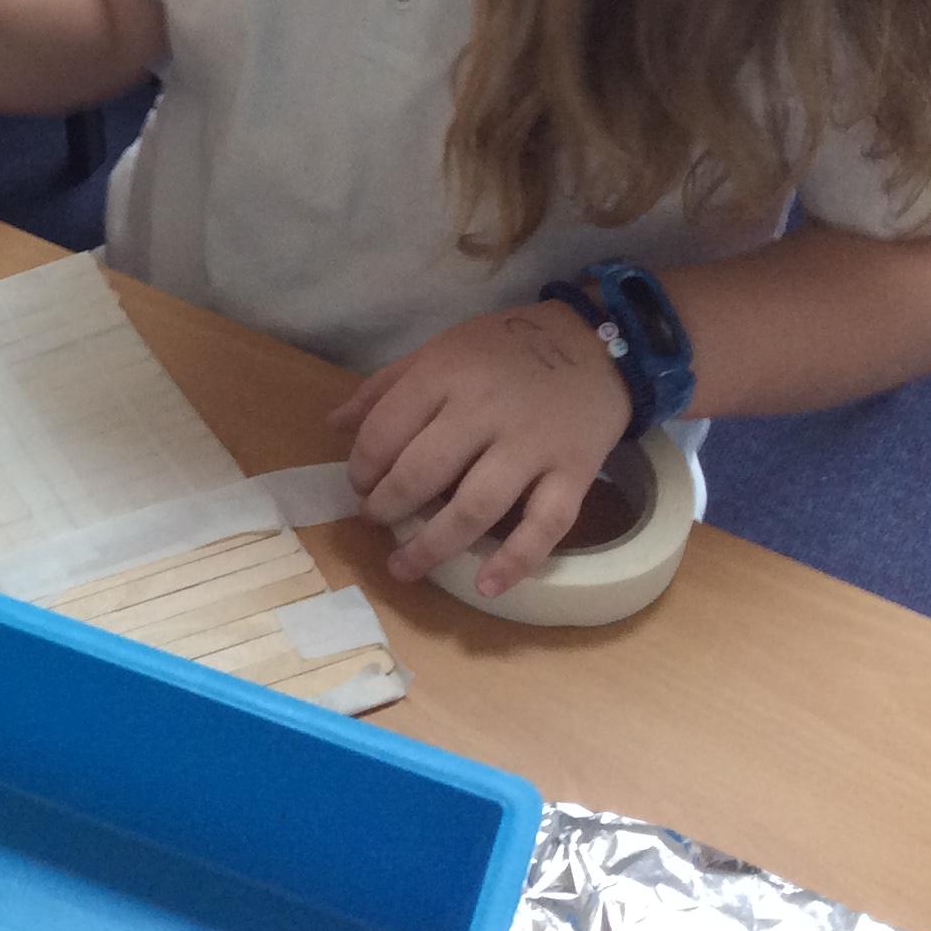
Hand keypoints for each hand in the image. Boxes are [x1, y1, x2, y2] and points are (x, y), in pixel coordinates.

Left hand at [328, 302, 631, 598]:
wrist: (596, 345)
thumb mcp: (440, 350)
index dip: (362, 467)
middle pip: (422, 473)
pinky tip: (486, 586)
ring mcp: (533, 445)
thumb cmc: (505, 349)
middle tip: (376, 521)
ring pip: (476, 507)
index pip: (385, 431)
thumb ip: (385, 387)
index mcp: (446, 374)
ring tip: (403, 567)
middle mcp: (485, 411)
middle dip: (388, 507)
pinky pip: (546, 524)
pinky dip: (517, 560)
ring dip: (433, 545)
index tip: (360, 485)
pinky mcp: (574, 473)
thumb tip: (334, 425)